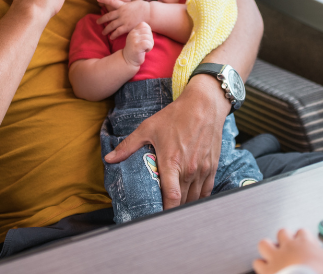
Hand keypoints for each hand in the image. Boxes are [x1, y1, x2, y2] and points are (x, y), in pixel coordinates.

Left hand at [97, 0, 151, 39]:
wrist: (149, 13)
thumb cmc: (144, 7)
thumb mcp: (134, 3)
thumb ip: (127, 5)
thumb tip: (126, 5)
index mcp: (122, 5)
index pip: (111, 1)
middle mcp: (121, 12)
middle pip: (108, 16)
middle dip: (102, 19)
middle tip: (97, 22)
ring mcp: (123, 20)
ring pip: (111, 25)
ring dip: (106, 30)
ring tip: (103, 33)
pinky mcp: (126, 27)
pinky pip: (117, 32)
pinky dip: (113, 35)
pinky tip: (111, 37)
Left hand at [103, 74, 227, 207]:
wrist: (204, 105)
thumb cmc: (176, 115)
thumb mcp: (148, 128)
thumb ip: (128, 146)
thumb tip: (110, 158)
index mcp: (172, 162)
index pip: (172, 197)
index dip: (164, 211)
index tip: (154, 216)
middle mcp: (189, 169)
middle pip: (183, 201)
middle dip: (172, 210)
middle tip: (160, 213)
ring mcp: (203, 169)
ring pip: (195, 198)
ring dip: (185, 205)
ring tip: (174, 209)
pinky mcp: (212, 166)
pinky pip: (206, 190)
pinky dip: (199, 198)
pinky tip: (190, 200)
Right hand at [122, 23, 152, 66]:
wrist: (128, 60)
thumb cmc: (136, 49)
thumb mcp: (138, 38)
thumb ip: (143, 32)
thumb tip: (151, 28)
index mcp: (133, 31)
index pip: (144, 24)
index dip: (148, 31)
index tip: (144, 39)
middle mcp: (132, 34)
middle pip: (148, 31)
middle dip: (150, 39)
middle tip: (145, 45)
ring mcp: (133, 40)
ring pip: (149, 38)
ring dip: (150, 44)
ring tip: (144, 48)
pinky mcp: (136, 47)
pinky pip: (148, 43)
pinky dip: (149, 48)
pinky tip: (145, 51)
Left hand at [253, 229, 322, 273]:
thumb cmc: (316, 271)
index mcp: (303, 242)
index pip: (303, 231)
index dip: (304, 237)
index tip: (307, 243)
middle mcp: (287, 246)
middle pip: (282, 232)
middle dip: (284, 237)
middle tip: (288, 244)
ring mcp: (275, 257)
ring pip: (265, 243)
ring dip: (267, 247)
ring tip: (271, 251)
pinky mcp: (266, 269)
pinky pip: (258, 263)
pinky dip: (260, 264)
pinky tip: (263, 267)